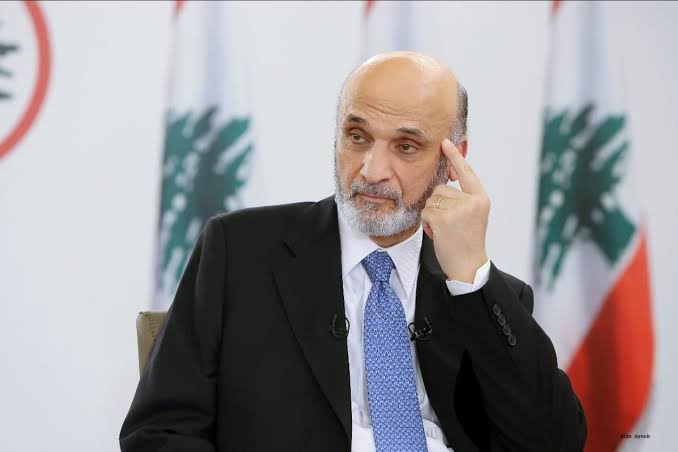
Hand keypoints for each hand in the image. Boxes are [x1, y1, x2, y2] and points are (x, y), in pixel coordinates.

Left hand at [421, 138, 489, 282]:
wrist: (468, 266)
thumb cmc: (467, 241)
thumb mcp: (471, 215)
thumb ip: (463, 197)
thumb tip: (446, 178)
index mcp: (481, 198)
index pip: (467, 172)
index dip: (454, 157)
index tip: (445, 142)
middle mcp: (472, 201)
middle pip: (441, 189)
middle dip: (438, 205)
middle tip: (450, 225)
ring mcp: (458, 209)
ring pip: (431, 200)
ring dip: (432, 215)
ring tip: (445, 230)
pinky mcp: (443, 218)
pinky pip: (426, 211)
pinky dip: (427, 223)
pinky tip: (439, 234)